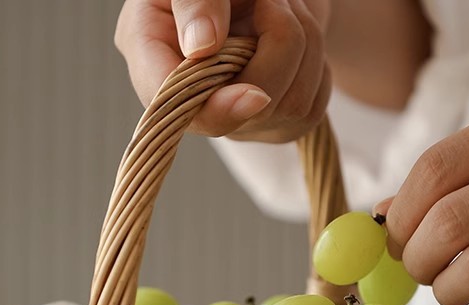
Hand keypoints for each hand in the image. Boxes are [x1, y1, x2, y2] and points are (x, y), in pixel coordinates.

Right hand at [115, 0, 331, 142]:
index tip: (255, 95)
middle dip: (278, 41)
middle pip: (250, 107)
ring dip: (303, 42)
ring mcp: (236, 123)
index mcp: (153, 63)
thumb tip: (202, 45)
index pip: (177, 109)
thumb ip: (193, 2)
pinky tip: (293, 43)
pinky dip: (316, 64)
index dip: (218, 110)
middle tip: (269, 0)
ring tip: (280, 11)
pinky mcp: (275, 127)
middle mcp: (192, 105)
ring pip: (291, 105)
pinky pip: (312, 108)